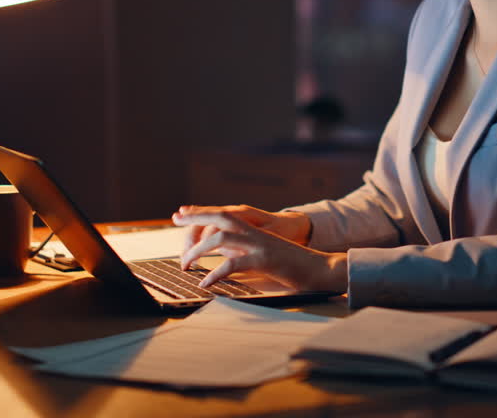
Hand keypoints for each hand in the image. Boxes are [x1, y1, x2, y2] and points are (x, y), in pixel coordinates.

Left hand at [172, 206, 344, 293]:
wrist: (320, 268)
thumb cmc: (291, 265)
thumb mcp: (262, 253)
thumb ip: (241, 250)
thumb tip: (217, 254)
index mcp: (255, 228)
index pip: (222, 214)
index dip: (201, 213)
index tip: (181, 215)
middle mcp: (256, 231)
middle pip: (220, 217)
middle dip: (195, 219)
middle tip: (176, 223)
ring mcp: (260, 244)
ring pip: (222, 238)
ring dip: (199, 250)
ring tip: (186, 264)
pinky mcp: (265, 260)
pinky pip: (233, 264)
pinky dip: (215, 274)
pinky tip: (205, 283)